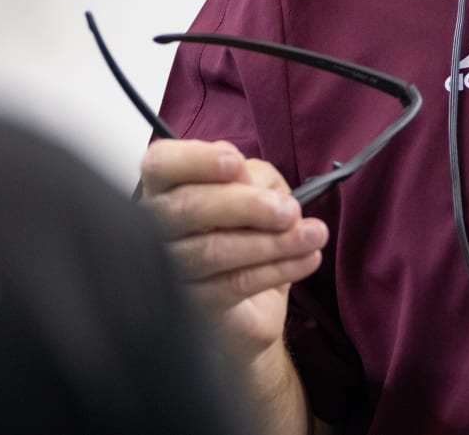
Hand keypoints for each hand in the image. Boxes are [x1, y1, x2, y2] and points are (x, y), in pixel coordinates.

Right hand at [138, 139, 327, 366]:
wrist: (252, 304)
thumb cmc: (250, 231)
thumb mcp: (260, 190)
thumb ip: (254, 177)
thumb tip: (254, 184)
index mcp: (167, 189)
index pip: (161, 164)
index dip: (195, 160)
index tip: (236, 163)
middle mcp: (155, 227)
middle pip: (187, 207)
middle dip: (246, 205)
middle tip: (290, 211)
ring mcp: (169, 271)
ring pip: (213, 249)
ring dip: (273, 241)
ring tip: (313, 236)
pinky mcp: (192, 308)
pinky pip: (233, 284)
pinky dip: (278, 269)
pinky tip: (307, 259)